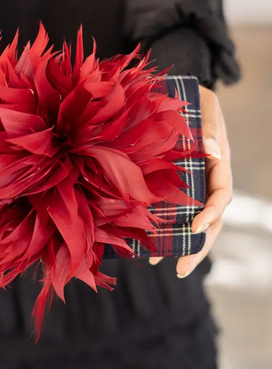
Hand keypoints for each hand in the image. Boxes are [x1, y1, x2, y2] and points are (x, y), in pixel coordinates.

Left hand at [149, 85, 232, 277]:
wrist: (179, 99)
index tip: (194, 228)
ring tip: (158, 263)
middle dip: (198, 245)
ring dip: (178, 244)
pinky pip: (172, 211)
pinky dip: (163, 227)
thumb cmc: (194, 101)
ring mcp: (192, 186)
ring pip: (190, 221)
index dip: (211, 214)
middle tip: (181, 269)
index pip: (221, 196)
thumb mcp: (205, 107)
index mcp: (218, 165)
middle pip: (210, 220)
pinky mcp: (175, 186)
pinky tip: (146, 243)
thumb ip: (208, 126)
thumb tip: (211, 150)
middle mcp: (207, 180)